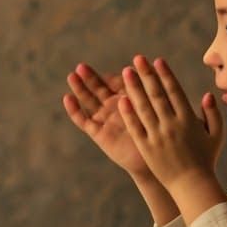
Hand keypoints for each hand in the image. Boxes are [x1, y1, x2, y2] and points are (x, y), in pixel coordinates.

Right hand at [62, 62, 149, 178]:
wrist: (154, 160)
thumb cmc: (158, 134)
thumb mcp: (151, 109)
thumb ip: (144, 93)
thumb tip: (140, 72)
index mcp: (127, 98)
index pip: (116, 82)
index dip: (112, 76)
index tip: (113, 72)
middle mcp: (113, 106)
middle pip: (98, 88)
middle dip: (90, 77)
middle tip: (82, 66)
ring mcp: (104, 118)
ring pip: (88, 100)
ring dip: (80, 88)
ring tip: (72, 76)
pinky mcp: (97, 132)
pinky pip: (83, 120)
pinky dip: (74, 109)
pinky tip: (68, 98)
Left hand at [117, 56, 226, 219]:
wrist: (192, 185)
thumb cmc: (205, 159)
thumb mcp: (216, 135)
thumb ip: (212, 114)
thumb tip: (208, 95)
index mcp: (189, 119)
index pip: (175, 92)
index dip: (165, 75)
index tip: (157, 61)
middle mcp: (172, 124)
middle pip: (157, 95)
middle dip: (147, 75)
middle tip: (137, 59)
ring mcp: (158, 135)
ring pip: (144, 107)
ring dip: (134, 88)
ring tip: (126, 72)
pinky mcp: (146, 147)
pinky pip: (136, 127)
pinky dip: (129, 113)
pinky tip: (121, 99)